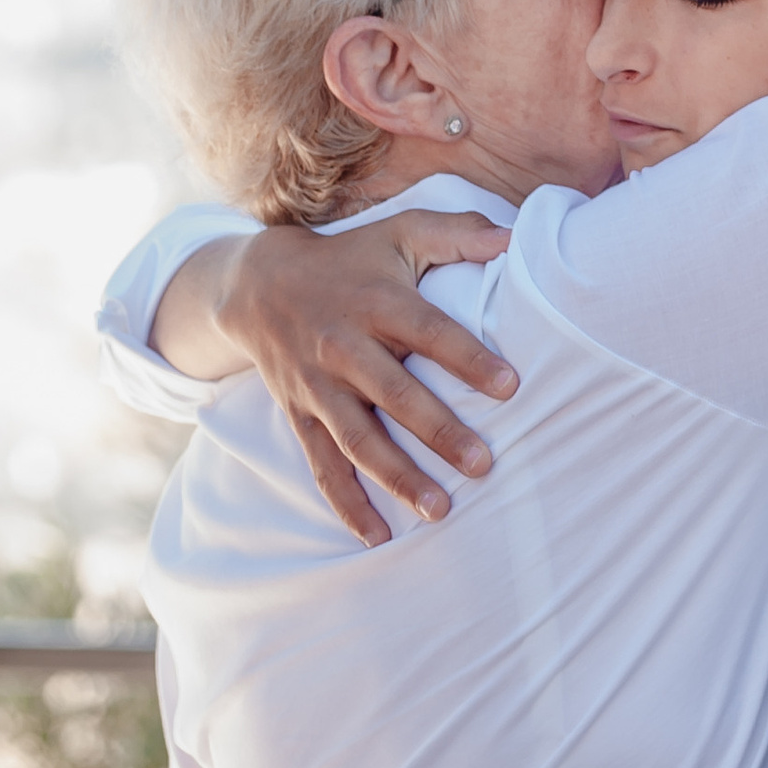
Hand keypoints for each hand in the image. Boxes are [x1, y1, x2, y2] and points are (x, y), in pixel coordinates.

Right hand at [217, 211, 515, 542]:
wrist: (256, 284)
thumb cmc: (349, 258)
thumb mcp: (399, 230)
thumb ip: (457, 232)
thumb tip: (512, 237)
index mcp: (377, 301)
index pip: (429, 332)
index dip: (469, 359)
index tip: (510, 387)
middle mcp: (344, 346)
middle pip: (395, 395)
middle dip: (438, 432)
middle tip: (482, 464)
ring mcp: (318, 386)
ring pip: (359, 440)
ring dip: (398, 478)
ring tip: (441, 510)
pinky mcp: (299, 415)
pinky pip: (322, 465)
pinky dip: (346, 503)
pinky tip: (376, 536)